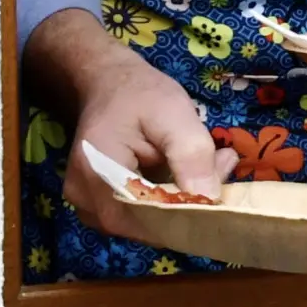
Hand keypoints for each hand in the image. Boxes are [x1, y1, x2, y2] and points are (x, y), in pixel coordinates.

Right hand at [23, 7, 225, 237]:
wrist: (108, 82)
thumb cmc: (139, 94)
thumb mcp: (173, 114)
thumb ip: (191, 156)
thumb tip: (210, 201)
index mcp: (97, 175)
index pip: (145, 219)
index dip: (185, 216)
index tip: (222, 193)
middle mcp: (85, 199)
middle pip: (144, 224)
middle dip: (188, 205)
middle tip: (221, 167)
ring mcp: (88, 205)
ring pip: (144, 222)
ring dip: (181, 203)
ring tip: (210, 166)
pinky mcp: (99, 204)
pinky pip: (138, 214)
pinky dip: (168, 200)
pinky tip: (189, 172)